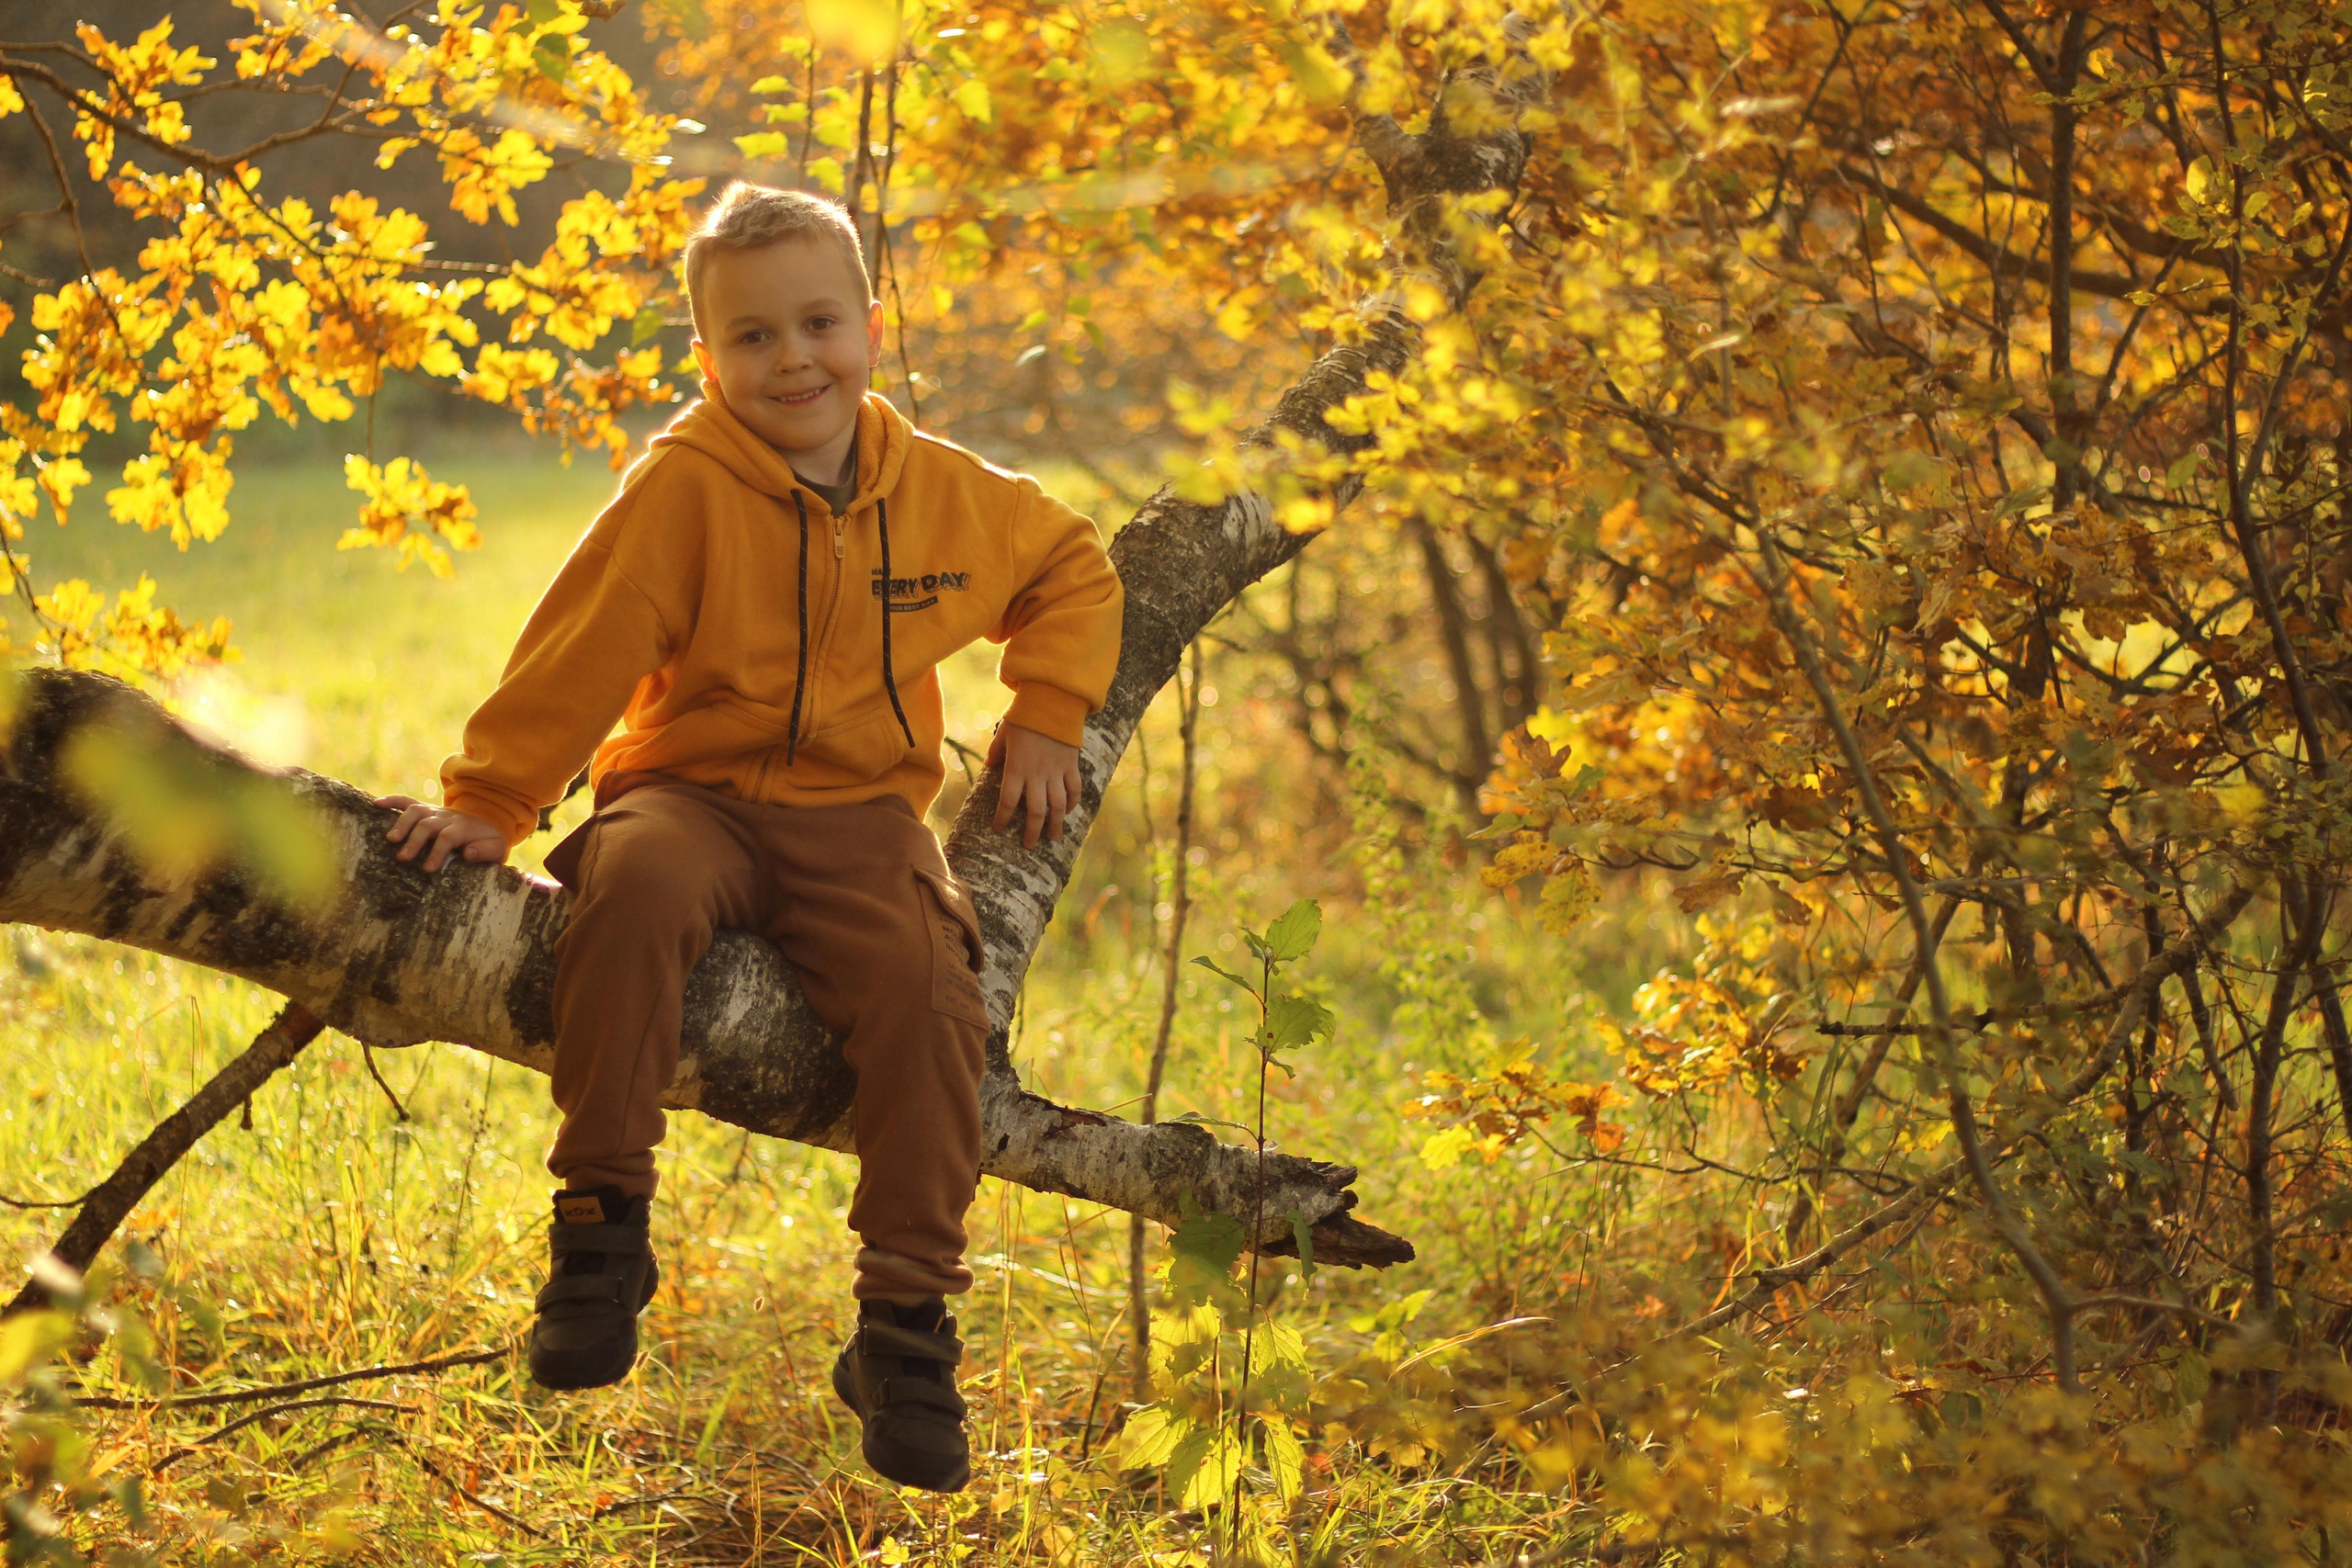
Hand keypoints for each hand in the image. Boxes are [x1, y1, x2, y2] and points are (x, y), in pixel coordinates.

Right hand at [377, 795, 508, 872]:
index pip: (448, 837)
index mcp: (464, 829)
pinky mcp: (425, 810)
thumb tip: (468, 853)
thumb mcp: (498, 850)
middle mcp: (447, 817)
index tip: (428, 869)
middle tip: (403, 858)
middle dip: (415, 840)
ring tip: (390, 840)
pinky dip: (392, 801)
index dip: (437, 852)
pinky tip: (376, 804)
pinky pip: (407, 801)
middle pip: (428, 824)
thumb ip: (486, 852)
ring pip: (416, 811)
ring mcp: (435, 812)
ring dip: (401, 823)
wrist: (489, 825)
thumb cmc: (490, 843)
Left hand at [990, 723, 1081, 849]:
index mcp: (1017, 768)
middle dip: (1032, 831)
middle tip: (1028, 844)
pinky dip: (1072, 803)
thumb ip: (996, 752)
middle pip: (1036, 812)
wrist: (1053, 703)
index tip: (998, 828)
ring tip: (1052, 837)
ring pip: (1058, 806)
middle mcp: (1037, 775)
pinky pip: (1074, 789)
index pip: (1008, 802)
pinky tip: (1068, 812)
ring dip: (1055, 824)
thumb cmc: (1024, 716)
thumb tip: (989, 766)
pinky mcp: (1071, 766)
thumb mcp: (1004, 733)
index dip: (1003, 818)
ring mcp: (1056, 772)